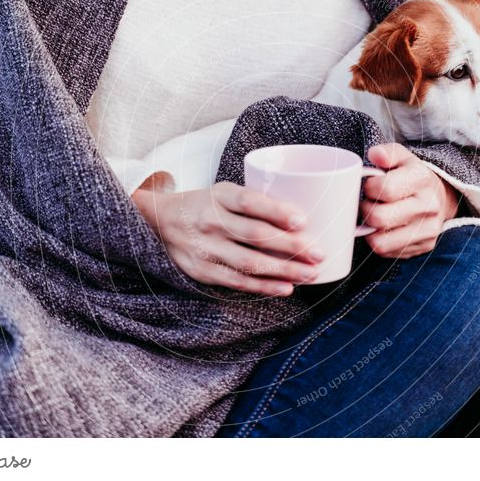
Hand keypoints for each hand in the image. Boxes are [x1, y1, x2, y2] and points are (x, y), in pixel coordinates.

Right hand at [132, 182, 325, 296]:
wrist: (160, 221)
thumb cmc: (206, 205)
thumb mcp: (224, 192)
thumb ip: (255, 203)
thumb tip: (304, 220)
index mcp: (220, 195)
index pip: (250, 202)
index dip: (278, 211)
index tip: (304, 221)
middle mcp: (211, 220)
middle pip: (255, 235)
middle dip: (291, 246)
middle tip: (319, 253)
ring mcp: (206, 248)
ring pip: (250, 262)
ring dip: (284, 270)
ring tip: (310, 274)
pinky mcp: (203, 270)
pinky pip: (238, 281)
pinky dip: (265, 286)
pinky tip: (287, 288)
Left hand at [360, 143, 460, 258]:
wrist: (440, 196)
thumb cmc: (411, 176)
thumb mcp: (401, 158)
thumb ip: (386, 153)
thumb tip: (375, 155)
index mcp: (421, 178)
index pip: (385, 189)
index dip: (369, 189)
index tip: (370, 187)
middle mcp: (429, 205)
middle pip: (380, 218)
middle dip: (366, 210)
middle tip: (368, 204)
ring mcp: (428, 229)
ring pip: (381, 242)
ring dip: (370, 230)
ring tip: (374, 217)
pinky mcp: (424, 246)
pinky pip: (388, 252)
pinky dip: (380, 241)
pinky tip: (384, 229)